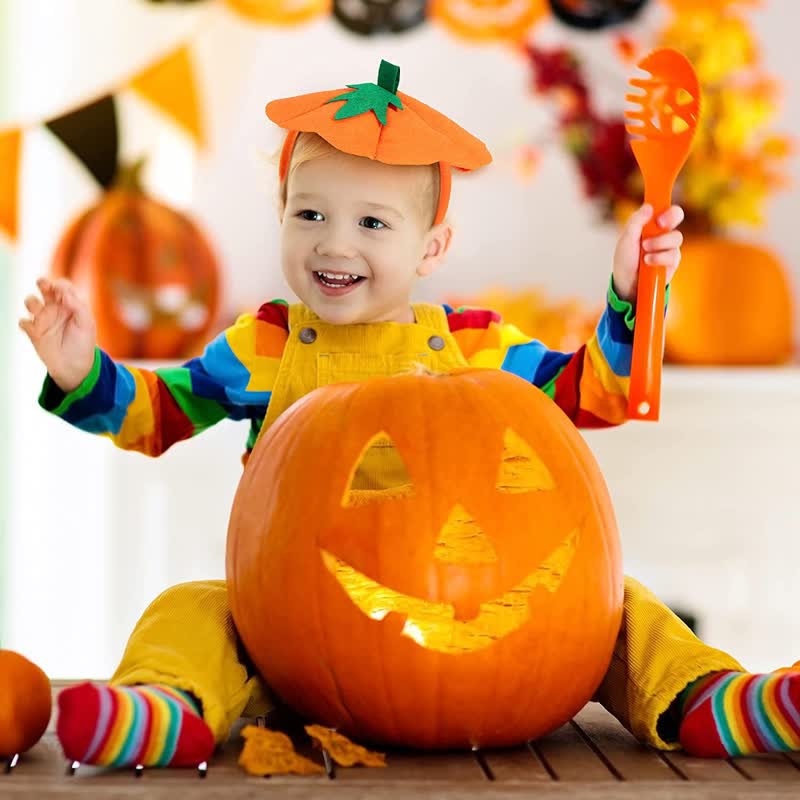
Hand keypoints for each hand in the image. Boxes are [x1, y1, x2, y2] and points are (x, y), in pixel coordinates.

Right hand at [18, 277, 96, 392]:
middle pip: (45, 288)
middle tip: (43, 285)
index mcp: (70, 305)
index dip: (60, 285)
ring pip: (31, 301)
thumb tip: (65, 293)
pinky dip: (25, 323)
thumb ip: (78, 306)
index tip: (61, 291)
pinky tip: (33, 329)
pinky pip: (23, 322)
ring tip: (38, 311)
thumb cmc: (83, 344)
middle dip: (43, 283)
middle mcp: (56, 309)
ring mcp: (43, 319)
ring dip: (32, 302)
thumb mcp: (87, 324)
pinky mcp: (33, 332)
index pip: (63, 287)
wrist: (74, 367)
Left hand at [612, 203, 684, 304]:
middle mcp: (662, 232)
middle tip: (659, 226)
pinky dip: (660, 258)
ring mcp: (669, 246)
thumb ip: (636, 222)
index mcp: (651, 223)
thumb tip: (648, 206)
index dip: (665, 206)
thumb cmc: (625, 260)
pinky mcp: (673, 261)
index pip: (664, 207)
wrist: (627, 284)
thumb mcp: (626, 240)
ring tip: (645, 253)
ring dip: (659, 244)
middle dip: (670, 218)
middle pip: (677, 215)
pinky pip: (674, 255)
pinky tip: (649, 263)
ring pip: (676, 237)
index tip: (658, 216)